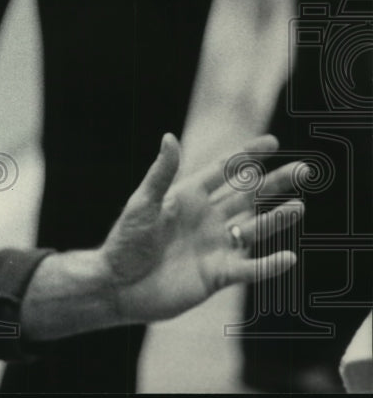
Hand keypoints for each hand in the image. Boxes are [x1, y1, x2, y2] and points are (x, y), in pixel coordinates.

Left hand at [102, 133, 303, 322]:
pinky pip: (249, 269)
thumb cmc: (125, 241)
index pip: (225, 171)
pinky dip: (269, 265)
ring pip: (254, 229)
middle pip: (248, 196)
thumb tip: (170, 137)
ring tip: (299, 207)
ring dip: (277, 219)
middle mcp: (207, 218)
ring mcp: (214, 246)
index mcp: (189, 196)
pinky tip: (289, 257)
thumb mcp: (143, 203)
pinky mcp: (217, 275)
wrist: (118, 285)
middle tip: (304, 169)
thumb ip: (161, 173)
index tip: (272, 142)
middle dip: (275, 183)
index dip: (247, 156)